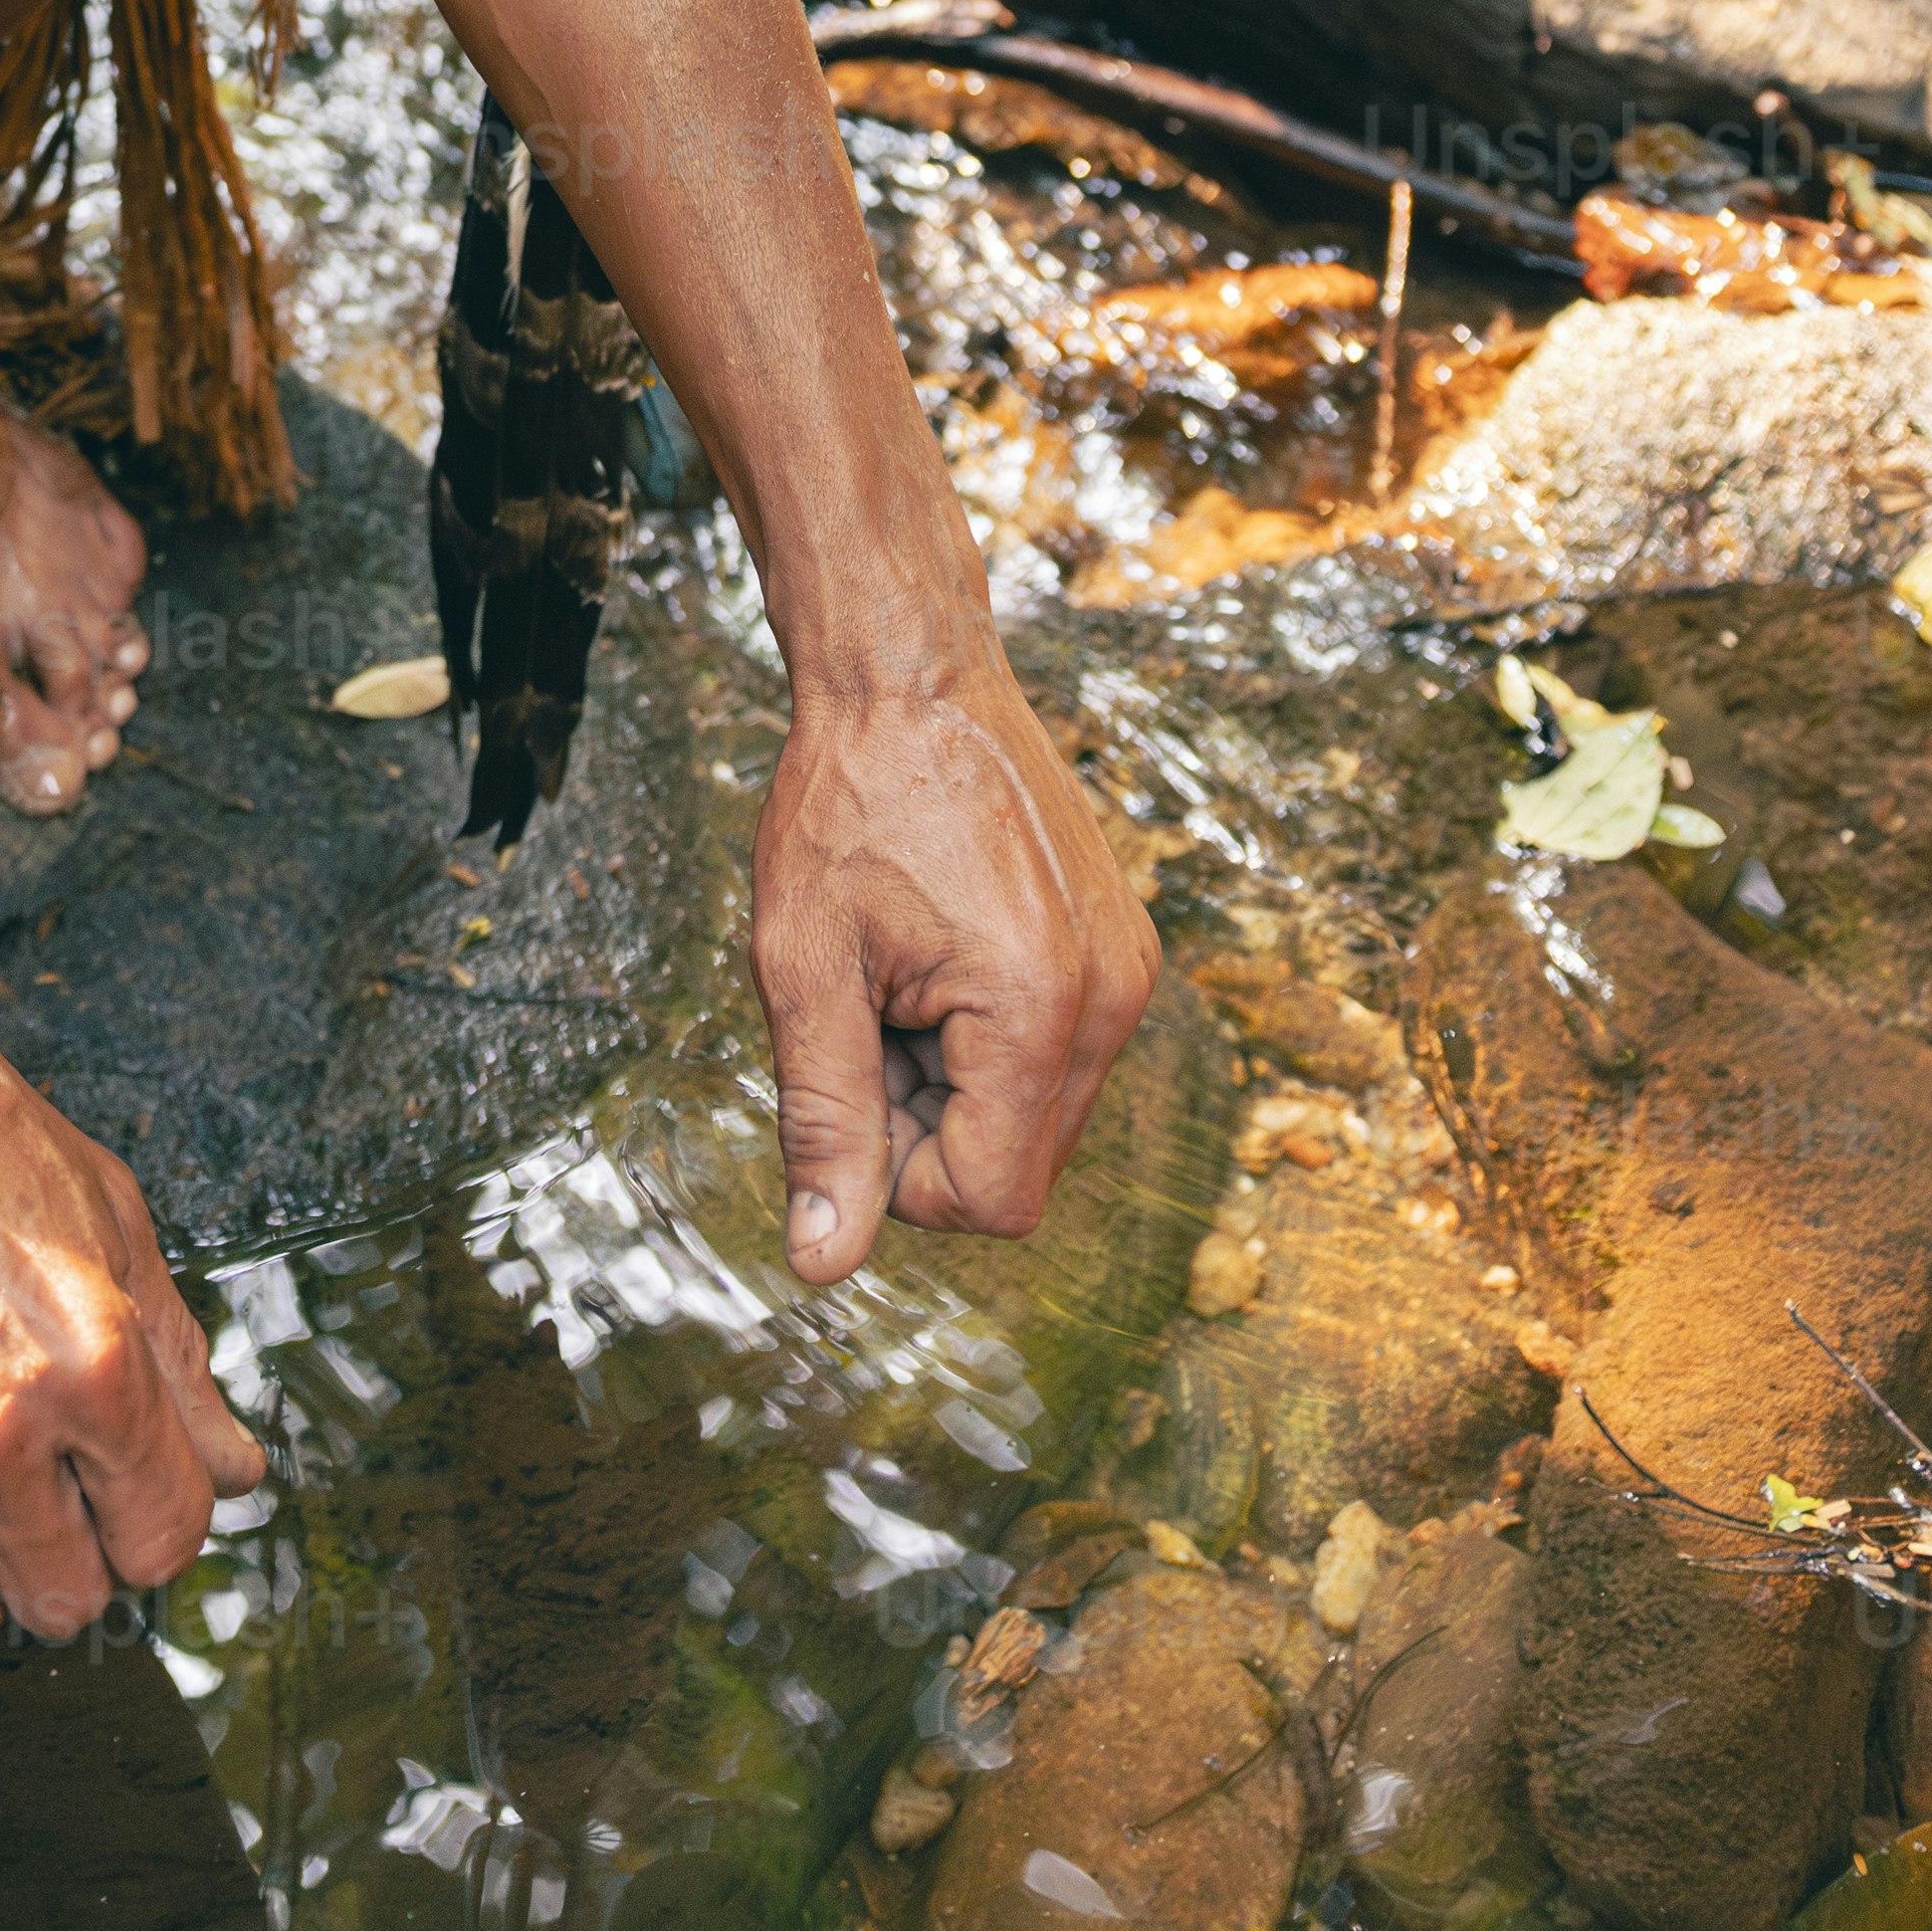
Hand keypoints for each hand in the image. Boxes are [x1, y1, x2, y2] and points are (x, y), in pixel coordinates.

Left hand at [749, 646, 1158, 1286]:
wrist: (910, 670)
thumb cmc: (848, 800)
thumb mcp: (805, 965)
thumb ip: (824, 1121)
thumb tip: (823, 1261)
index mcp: (1039, 1011)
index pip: (990, 1201)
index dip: (899, 1176)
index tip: (851, 1074)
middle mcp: (1110, 1001)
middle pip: (1019, 1167)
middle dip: (927, 1123)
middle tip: (865, 1009)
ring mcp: (1126, 971)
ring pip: (1035, 1115)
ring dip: (953, 1079)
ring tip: (899, 972)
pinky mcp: (1119, 948)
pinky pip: (1054, 1053)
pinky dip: (987, 1036)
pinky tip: (937, 952)